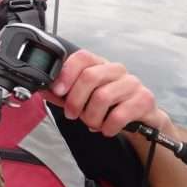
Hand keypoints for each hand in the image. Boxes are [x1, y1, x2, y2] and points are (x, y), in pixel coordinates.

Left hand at [41, 49, 169, 136]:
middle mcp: (117, 70)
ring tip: (93, 123)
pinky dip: (108, 126)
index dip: (67, 73)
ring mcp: (132, 84)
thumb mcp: (84, 100)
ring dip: (92, 117)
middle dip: (76, 101)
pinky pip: (119, 114)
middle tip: (72, 115)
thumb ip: (64, 95)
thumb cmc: (110, 107)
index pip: (82, 57)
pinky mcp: (144, 100)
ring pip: (103, 97)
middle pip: (90, 77)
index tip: (58, 91)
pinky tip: (107, 129)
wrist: (141, 120)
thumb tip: (43, 90)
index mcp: (100, 65)